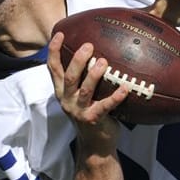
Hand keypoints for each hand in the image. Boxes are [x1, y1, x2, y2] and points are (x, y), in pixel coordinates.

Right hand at [46, 31, 126, 152]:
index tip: (60, 34)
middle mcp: (67, 100)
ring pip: (84, 89)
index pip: (53, 68)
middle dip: (77, 59)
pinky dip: (115, 96)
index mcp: (62, 92)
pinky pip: (105, 106)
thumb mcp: (83, 97)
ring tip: (104, 61)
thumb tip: (101, 55)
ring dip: (94, 75)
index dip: (54, 51)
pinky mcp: (92, 120)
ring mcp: (78, 110)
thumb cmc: (92, 115)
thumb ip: (85, 80)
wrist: (95, 145)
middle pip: (69, 76)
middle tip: (89, 46)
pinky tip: (126, 88)